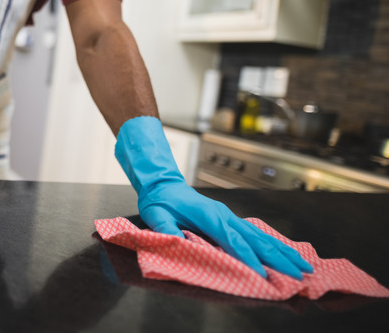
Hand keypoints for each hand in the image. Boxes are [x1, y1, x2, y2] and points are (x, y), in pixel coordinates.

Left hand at [115, 116, 312, 279]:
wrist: (164, 184)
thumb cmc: (160, 201)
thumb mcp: (156, 215)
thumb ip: (165, 229)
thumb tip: (174, 241)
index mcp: (209, 216)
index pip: (232, 241)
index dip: (247, 259)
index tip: (262, 276)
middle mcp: (225, 215)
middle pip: (256, 239)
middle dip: (278, 259)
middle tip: (298, 275)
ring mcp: (230, 216)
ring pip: (261, 236)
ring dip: (283, 252)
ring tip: (303, 266)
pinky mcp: (231, 219)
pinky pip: (256, 233)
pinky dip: (274, 244)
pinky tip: (287, 253)